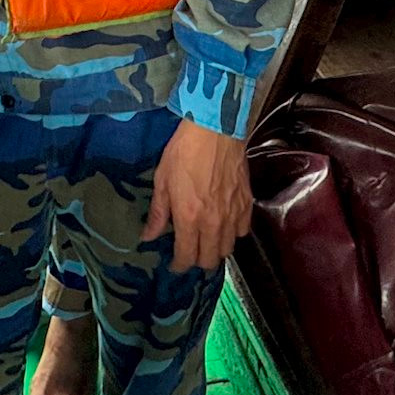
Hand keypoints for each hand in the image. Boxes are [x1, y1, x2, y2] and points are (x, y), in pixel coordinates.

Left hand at [143, 118, 252, 271]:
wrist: (215, 129)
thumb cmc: (184, 151)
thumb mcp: (162, 180)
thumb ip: (158, 213)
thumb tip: (148, 236)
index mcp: (189, 218)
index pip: (187, 257)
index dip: (179, 266)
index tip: (174, 264)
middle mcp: (213, 222)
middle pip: (210, 260)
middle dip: (198, 260)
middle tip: (189, 251)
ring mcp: (233, 214)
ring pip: (228, 249)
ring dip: (216, 249)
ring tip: (206, 240)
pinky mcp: (246, 203)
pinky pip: (243, 230)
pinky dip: (233, 233)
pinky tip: (224, 224)